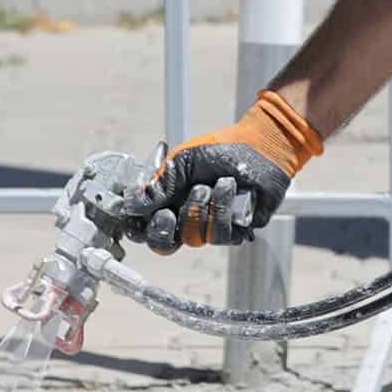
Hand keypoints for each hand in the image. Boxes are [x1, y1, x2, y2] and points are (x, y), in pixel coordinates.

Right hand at [123, 92, 324, 255]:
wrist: (259, 146)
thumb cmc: (221, 150)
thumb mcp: (182, 162)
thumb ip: (159, 185)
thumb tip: (131, 204)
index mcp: (169, 201)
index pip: (147, 229)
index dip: (143, 230)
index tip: (146, 214)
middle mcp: (188, 217)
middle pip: (166, 244)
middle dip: (167, 227)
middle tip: (170, 211)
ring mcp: (211, 226)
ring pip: (195, 239)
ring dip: (201, 209)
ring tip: (213, 184)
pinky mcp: (235, 231)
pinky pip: (222, 235)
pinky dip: (224, 209)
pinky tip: (230, 188)